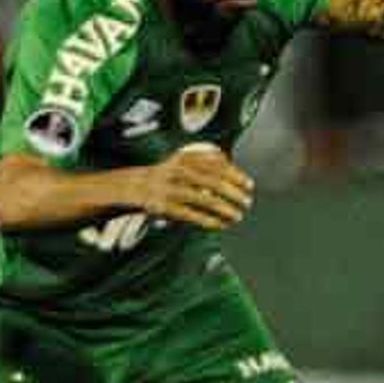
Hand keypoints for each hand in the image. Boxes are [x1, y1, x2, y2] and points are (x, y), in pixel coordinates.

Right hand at [129, 144, 253, 230]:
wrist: (134, 184)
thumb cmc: (168, 174)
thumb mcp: (184, 160)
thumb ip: (206, 161)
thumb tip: (232, 165)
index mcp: (185, 157)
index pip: (215, 164)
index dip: (235, 174)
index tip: (249, 185)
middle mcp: (177, 170)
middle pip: (211, 180)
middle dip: (233, 192)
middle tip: (247, 202)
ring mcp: (169, 188)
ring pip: (201, 198)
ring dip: (223, 208)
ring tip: (237, 216)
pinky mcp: (162, 205)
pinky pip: (188, 213)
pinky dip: (206, 220)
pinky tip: (219, 224)